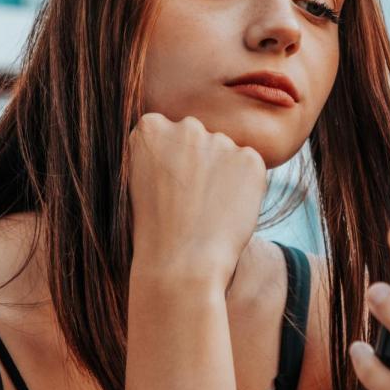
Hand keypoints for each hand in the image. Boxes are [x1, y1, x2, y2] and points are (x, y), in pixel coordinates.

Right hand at [127, 112, 267, 290]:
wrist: (180, 263)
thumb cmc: (153, 230)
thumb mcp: (139, 180)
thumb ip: (161, 153)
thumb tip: (187, 147)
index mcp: (150, 127)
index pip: (168, 133)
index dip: (171, 164)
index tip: (168, 188)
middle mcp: (186, 126)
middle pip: (199, 139)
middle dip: (199, 163)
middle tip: (191, 202)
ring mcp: (220, 140)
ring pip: (226, 153)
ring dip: (222, 175)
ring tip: (208, 212)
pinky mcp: (249, 159)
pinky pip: (249, 168)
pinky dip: (245, 186)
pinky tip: (227, 212)